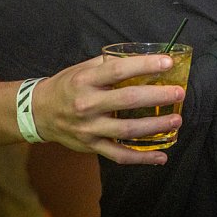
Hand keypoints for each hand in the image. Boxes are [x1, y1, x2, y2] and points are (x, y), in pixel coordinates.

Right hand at [33, 52, 184, 164]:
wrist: (37, 113)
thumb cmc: (67, 86)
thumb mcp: (82, 69)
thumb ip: (109, 64)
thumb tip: (143, 57)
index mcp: (85, 81)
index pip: (118, 70)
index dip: (144, 65)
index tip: (168, 63)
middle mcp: (87, 104)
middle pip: (127, 100)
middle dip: (157, 96)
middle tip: (179, 93)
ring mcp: (89, 128)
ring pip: (127, 130)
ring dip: (155, 126)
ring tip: (177, 120)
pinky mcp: (91, 146)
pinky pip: (119, 155)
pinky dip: (142, 158)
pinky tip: (161, 156)